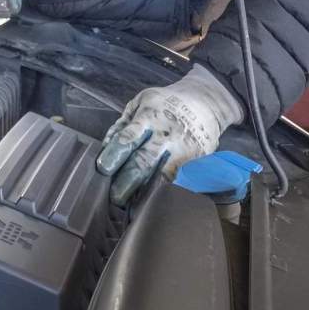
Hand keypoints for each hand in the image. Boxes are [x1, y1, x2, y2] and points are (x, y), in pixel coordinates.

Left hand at [96, 64, 242, 205]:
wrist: (205, 102)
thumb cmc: (165, 103)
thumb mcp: (141, 102)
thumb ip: (123, 124)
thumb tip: (105, 148)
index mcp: (149, 116)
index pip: (129, 137)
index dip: (115, 154)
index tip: (103, 168)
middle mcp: (166, 134)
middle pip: (144, 161)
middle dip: (127, 180)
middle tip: (114, 197)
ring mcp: (183, 150)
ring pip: (162, 176)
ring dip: (145, 193)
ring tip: (130, 207)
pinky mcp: (196, 162)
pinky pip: (179, 181)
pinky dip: (164, 193)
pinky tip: (152, 203)